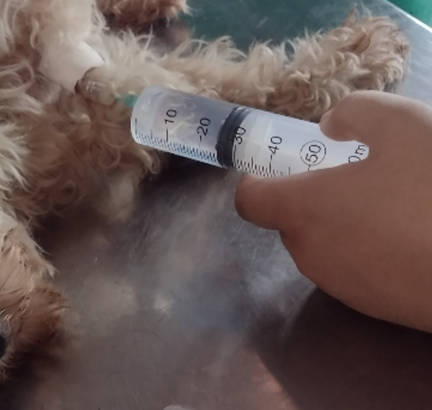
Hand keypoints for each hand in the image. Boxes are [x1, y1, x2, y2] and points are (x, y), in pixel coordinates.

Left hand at [235, 90, 431, 332]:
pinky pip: (353, 270)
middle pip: (289, 222)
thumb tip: (328, 126)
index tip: (281, 164)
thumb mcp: (402, 124)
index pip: (251, 200)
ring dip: (339, 224)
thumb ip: (354, 113)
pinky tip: (409, 235)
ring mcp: (341, 287)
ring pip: (322, 247)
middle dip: (308, 197)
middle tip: (351, 174)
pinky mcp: (373, 309)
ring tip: (389, 202)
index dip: (257, 179)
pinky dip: (365, 251)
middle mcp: (310, 253)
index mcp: (303, 210)